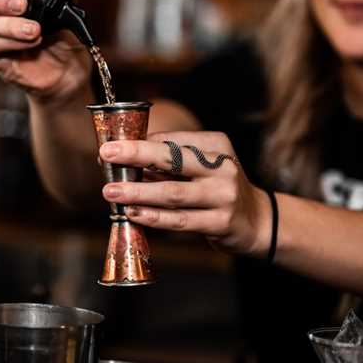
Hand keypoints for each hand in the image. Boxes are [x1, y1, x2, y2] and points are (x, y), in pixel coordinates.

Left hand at [98, 130, 272, 255]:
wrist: (256, 220)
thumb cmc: (216, 188)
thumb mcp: (201, 166)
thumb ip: (166, 161)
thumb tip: (120, 158)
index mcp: (216, 144)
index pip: (172, 140)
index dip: (138, 143)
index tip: (110, 147)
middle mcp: (223, 167)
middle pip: (173, 159)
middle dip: (136, 155)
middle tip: (106, 154)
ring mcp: (223, 195)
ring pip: (173, 193)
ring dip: (138, 192)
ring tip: (112, 191)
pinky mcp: (221, 223)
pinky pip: (180, 220)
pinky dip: (154, 217)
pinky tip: (133, 213)